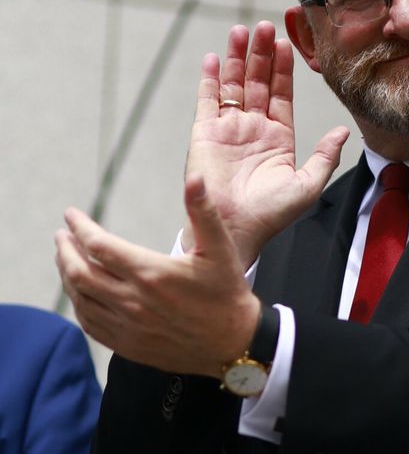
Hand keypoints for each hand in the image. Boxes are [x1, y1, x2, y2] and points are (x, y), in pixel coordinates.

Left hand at [55, 175, 260, 376]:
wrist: (232, 342)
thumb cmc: (226, 292)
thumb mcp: (220, 248)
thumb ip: (203, 212)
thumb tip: (195, 179)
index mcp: (151, 273)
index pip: (99, 245)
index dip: (80, 227)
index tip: (72, 215)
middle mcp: (132, 301)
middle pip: (79, 272)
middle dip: (64, 250)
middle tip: (61, 236)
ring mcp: (126, 325)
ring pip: (80, 298)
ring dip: (66, 275)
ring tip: (65, 259)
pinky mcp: (126, 344)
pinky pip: (88, 323)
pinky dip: (78, 303)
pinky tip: (79, 292)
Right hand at [185, 22, 349, 267]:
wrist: (234, 233)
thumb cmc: (271, 216)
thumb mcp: (307, 185)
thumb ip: (325, 156)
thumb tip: (343, 131)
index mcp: (278, 137)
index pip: (281, 94)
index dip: (283, 68)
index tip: (285, 42)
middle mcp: (252, 129)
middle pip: (258, 82)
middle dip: (261, 54)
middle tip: (263, 25)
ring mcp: (228, 130)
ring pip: (233, 85)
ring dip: (236, 58)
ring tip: (240, 30)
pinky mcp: (204, 135)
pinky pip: (207, 101)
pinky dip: (209, 80)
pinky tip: (211, 58)